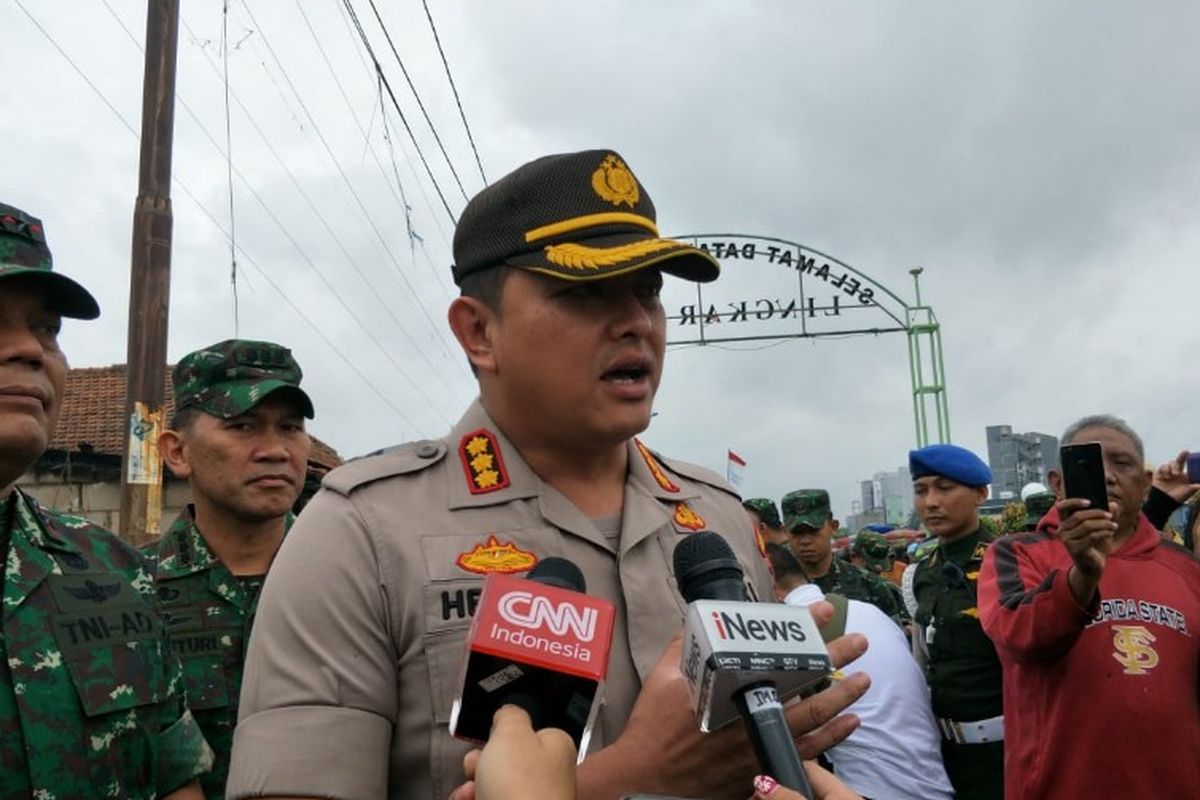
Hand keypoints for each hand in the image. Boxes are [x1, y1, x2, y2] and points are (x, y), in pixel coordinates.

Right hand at [449, 705, 576, 799]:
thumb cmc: (521, 784)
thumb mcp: (512, 732)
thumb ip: (509, 716)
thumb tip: (508, 715)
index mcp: (555, 747)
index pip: (526, 733)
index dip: (500, 736)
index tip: (486, 740)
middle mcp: (548, 775)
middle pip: (504, 761)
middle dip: (479, 764)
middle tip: (475, 769)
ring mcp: (533, 799)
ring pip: (492, 786)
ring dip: (471, 788)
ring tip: (466, 795)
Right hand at [579, 609, 869, 799]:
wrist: (647, 774)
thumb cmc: (654, 726)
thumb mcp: (663, 676)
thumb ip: (686, 647)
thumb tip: (700, 621)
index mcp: (730, 687)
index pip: (777, 651)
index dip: (802, 629)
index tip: (824, 610)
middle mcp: (750, 715)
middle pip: (805, 683)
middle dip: (835, 658)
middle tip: (860, 641)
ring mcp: (760, 745)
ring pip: (814, 720)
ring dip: (843, 698)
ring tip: (865, 680)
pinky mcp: (761, 769)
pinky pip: (807, 754)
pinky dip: (832, 739)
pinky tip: (849, 724)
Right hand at [1057, 497, 1115, 605]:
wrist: (1091, 566)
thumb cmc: (1094, 545)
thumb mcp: (1101, 528)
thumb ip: (1107, 516)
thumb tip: (1113, 505)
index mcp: (1064, 522)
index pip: (1061, 507)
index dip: (1073, 502)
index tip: (1089, 501)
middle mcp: (1061, 530)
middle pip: (1079, 516)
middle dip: (1097, 514)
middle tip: (1110, 516)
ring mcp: (1067, 540)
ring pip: (1087, 526)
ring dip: (1104, 524)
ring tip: (1114, 526)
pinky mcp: (1075, 549)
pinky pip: (1092, 536)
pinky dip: (1104, 532)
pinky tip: (1110, 532)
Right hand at [1153, 451, 1199, 502]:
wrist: (1164, 501)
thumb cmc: (1178, 497)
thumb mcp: (1190, 490)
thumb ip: (1197, 485)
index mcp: (1184, 476)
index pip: (1187, 465)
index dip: (1188, 459)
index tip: (1189, 453)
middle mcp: (1176, 473)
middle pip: (1179, 461)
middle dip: (1182, 456)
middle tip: (1185, 452)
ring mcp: (1167, 473)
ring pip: (1170, 463)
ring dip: (1173, 467)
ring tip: (1174, 474)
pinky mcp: (1159, 474)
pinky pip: (1162, 467)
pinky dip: (1164, 470)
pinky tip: (1165, 477)